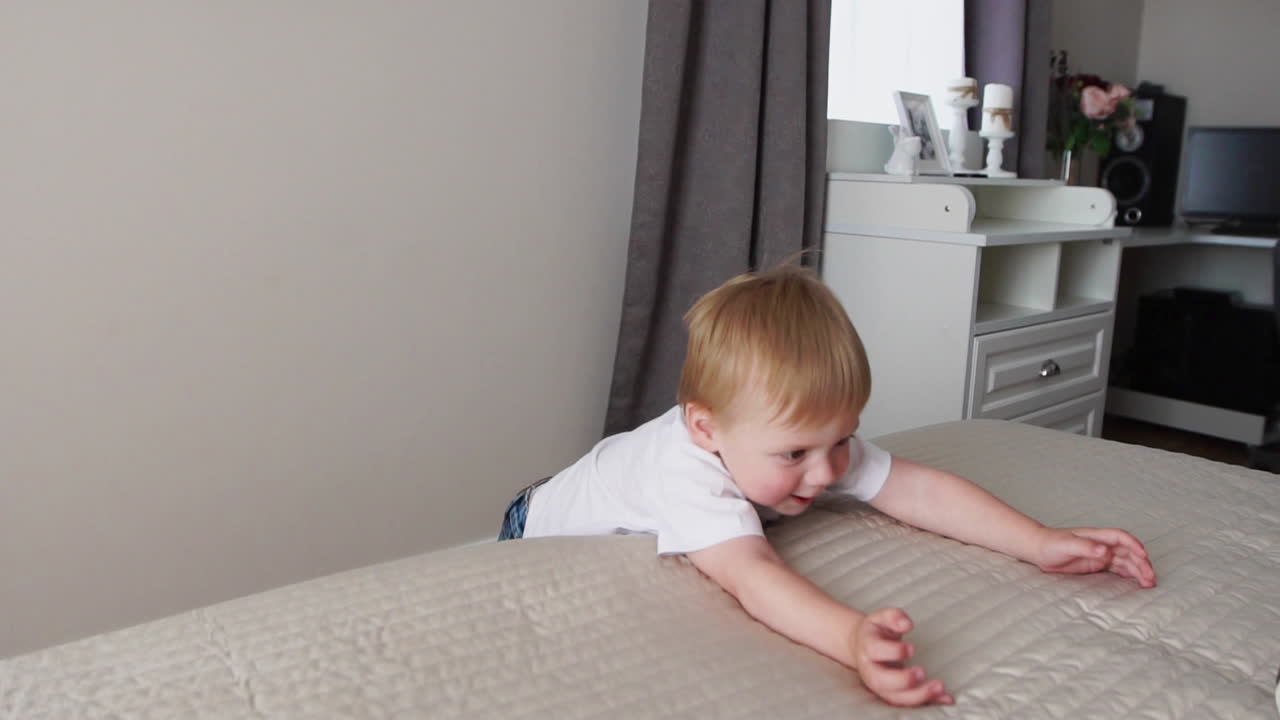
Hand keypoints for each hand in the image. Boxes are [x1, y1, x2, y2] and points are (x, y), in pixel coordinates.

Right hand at [848, 607, 953, 706]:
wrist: (862, 647)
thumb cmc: (876, 632)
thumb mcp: (881, 618)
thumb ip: (893, 616)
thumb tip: (906, 624)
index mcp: (867, 647)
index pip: (875, 651)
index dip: (893, 651)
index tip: (912, 648)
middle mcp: (870, 670)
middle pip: (881, 681)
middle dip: (903, 680)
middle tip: (922, 672)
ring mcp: (880, 686)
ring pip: (894, 697)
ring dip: (917, 695)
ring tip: (939, 686)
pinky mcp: (892, 694)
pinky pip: (909, 702)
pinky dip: (927, 701)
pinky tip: (945, 697)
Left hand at [1033, 527, 1156, 587]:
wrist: (1039, 549)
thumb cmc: (1051, 543)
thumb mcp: (1066, 545)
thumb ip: (1085, 546)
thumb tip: (1104, 550)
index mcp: (1097, 536)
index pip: (1121, 537)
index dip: (1134, 545)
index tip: (1144, 555)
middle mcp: (1102, 544)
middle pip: (1128, 552)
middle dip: (1141, 563)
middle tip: (1150, 578)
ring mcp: (1101, 554)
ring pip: (1126, 562)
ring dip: (1139, 571)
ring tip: (1149, 583)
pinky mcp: (1098, 564)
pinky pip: (1118, 569)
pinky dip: (1130, 575)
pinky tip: (1138, 583)